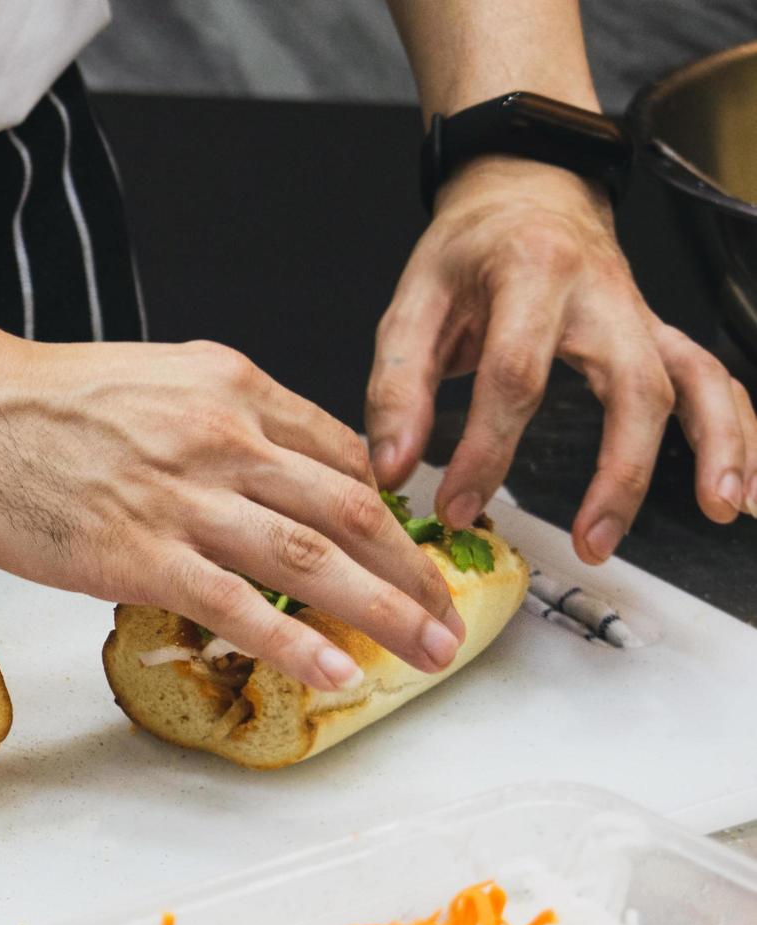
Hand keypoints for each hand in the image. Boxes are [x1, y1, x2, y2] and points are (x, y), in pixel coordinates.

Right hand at [0, 332, 466, 691]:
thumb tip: (245, 474)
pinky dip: (297, 645)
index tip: (407, 549)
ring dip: (385, 610)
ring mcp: (186, 496)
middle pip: (352, 509)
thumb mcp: (149, 378)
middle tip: (447, 613)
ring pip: (316, 559)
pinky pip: (240, 607)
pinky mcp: (141, 552)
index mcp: (231, 387)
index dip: (388, 509)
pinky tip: (335, 673)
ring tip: (428, 650)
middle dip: (413, 569)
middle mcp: (225, 437)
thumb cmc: (35, 395)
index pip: (339, 453)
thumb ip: (211, 419)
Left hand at [366, 157, 756, 563]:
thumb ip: (397, 387)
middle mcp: (600, 293)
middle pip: (630, 382)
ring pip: (695, 379)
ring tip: (714, 510)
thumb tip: (393, 466)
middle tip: (587, 541)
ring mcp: (639, 315)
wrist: (524, 193)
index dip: (486, 450)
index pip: (515, 374)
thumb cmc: (467, 253)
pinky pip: (712, 379)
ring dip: (715, 446)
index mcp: (530, 274)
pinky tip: (739, 488)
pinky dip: (737, 431)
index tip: (458, 505)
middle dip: (618, 470)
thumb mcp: (412, 303)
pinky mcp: (656, 335)